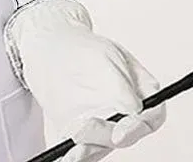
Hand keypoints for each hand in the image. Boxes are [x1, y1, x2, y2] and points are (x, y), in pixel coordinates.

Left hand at [3, 0, 165, 160]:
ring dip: (86, 150)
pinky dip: (70, 154)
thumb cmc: (81, 47)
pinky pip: (77, 149)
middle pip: (123, 136)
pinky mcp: (77, 131)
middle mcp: (122, 114)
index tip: (119, 133)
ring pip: (99, 146)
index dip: (137, 129)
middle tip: (82, 130)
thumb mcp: (103, 56)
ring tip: (72, 151)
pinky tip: (62, 156)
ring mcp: (100, 125)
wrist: (47, 47)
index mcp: (139, 93)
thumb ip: (120, 83)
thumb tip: (133, 109)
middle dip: (103, 137)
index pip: (150, 117)